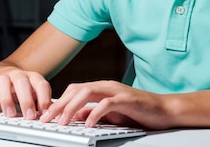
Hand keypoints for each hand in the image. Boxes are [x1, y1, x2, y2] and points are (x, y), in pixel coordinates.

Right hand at [0, 63, 52, 119]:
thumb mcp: (31, 93)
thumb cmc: (19, 87)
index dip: (44, 99)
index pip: (42, 85)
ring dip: (8, 100)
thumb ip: (39, 102)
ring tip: (11, 114)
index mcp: (34, 78)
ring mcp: (6, 76)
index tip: (45, 114)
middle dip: (27, 100)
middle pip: (24, 83)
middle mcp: (20, 75)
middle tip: (30, 116)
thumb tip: (50, 114)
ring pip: (5, 82)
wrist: (2, 73)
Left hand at [39, 80, 173, 129]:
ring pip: (88, 92)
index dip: (58, 102)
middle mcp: (107, 86)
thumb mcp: (111, 114)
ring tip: (63, 122)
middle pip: (77, 89)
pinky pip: (107, 104)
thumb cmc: (139, 111)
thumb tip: (74, 116)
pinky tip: (89, 124)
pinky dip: (95, 113)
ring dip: (72, 107)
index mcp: (102, 88)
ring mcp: (117, 91)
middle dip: (59, 104)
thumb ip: (93, 112)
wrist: (164, 110)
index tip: (46, 116)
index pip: (74, 90)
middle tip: (47, 119)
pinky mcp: (127, 99)